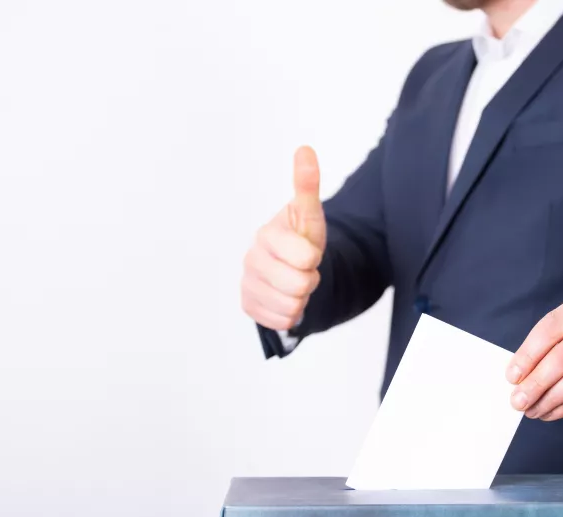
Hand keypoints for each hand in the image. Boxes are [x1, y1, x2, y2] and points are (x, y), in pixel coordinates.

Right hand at [241, 146, 326, 330]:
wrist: (291, 266)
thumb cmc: (300, 237)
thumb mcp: (309, 214)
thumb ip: (306, 185)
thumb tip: (305, 149)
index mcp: (266, 235)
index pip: (306, 258)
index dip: (314, 258)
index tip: (307, 251)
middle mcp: (251, 259)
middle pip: (299, 285)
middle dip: (309, 280)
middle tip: (303, 270)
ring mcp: (247, 283)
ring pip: (291, 306)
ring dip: (301, 298)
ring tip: (295, 282)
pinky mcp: (248, 305)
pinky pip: (281, 321)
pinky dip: (290, 313)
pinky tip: (285, 297)